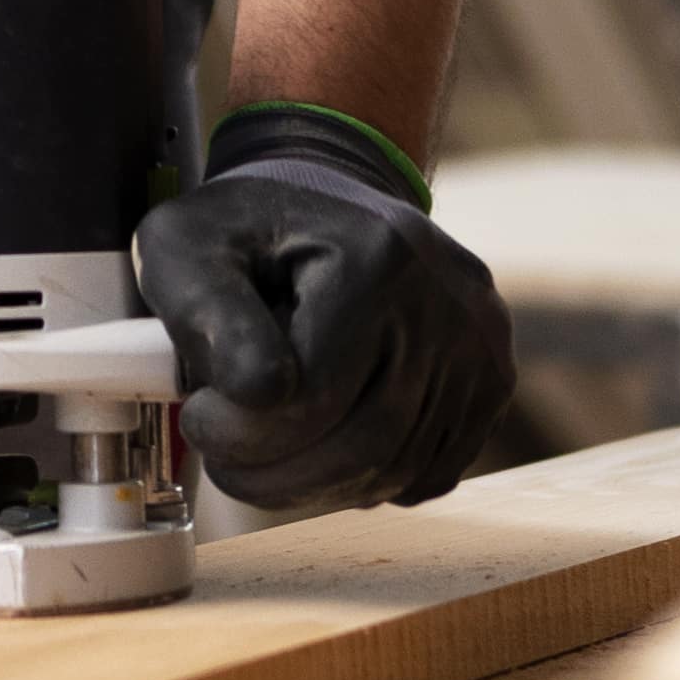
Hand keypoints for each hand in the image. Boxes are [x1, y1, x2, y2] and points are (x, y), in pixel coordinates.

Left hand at [139, 104, 512, 513]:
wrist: (326, 195)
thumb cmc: (249, 226)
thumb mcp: (188, 244)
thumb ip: (202, 315)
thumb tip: (254, 395)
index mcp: (375, 255)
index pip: (309, 399)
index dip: (237, 434)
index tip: (196, 415)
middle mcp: (448, 299)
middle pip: (362, 445)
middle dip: (275, 477)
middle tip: (225, 461)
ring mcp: (480, 342)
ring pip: (396, 470)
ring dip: (316, 485)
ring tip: (264, 452)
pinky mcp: (492, 378)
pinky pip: (430, 472)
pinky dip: (368, 481)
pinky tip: (323, 446)